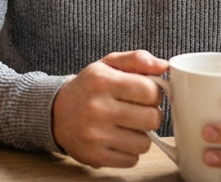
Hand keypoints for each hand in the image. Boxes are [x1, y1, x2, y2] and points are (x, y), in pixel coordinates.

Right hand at [51, 50, 168, 167]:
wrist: (56, 113)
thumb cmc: (89, 87)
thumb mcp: (108, 64)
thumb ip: (137, 59)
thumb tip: (163, 66)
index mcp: (102, 80)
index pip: (150, 90)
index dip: (153, 93)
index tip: (144, 94)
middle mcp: (97, 108)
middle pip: (152, 118)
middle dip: (150, 114)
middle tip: (138, 110)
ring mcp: (95, 135)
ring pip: (144, 143)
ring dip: (141, 135)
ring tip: (127, 126)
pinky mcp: (95, 156)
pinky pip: (132, 160)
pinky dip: (129, 151)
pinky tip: (117, 139)